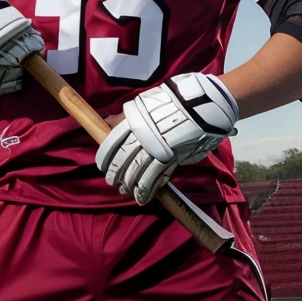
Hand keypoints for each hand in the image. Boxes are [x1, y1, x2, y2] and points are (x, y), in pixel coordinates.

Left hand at [95, 73, 238, 203]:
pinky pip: (154, 177)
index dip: (105, 158)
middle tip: (113, 181)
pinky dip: (146, 189)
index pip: (111, 143)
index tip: (103, 166)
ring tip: (125, 190)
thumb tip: (106, 120)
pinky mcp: (169, 158)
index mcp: (132, 121)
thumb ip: (125, 117)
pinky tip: (142, 197)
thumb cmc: (171, 103)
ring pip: (136, 171)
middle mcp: (141, 136)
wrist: (198, 106)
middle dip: (115, 174)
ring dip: (129, 184)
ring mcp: (155, 148)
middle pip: (122, 160)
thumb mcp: (144, 105)